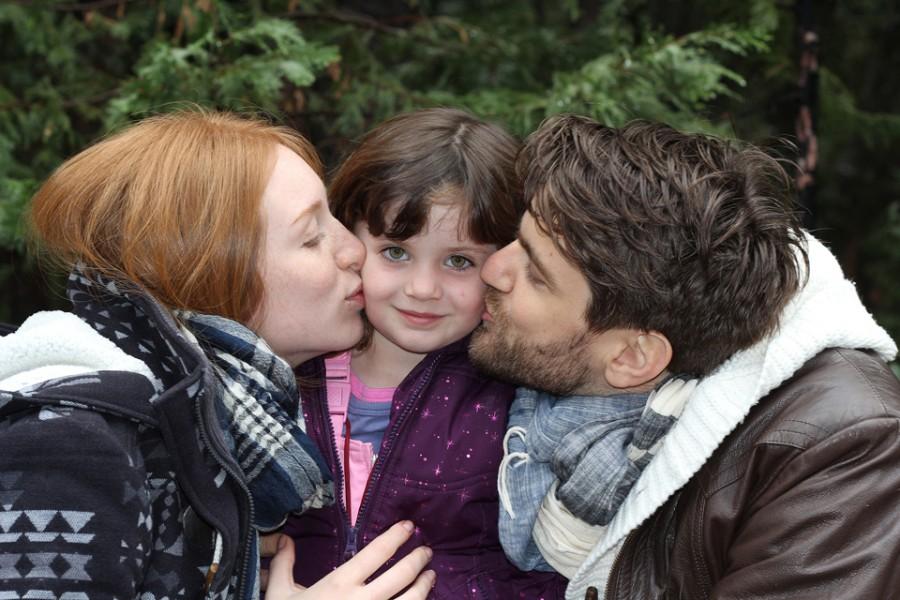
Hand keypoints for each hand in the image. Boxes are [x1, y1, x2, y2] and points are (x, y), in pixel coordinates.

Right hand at [261, 521, 434, 599]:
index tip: (408, 526)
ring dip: (425, 585)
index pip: (376, 553)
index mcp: (339, 584)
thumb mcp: (279, 595)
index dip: (396, 536)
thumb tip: (284, 539)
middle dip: (419, 559)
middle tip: (427, 552)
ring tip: (430, 577)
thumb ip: (283, 566)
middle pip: (402, 574)